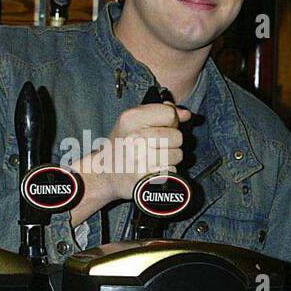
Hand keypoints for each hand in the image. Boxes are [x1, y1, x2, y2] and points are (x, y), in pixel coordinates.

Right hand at [70, 101, 190, 222]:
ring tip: (153, 158)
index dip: (171, 121)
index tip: (161, 127)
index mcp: (131, 119)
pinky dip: (166, 171)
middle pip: (177, 136)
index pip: (170, 114)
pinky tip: (152, 169)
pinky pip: (172, 171)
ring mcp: (141, 159)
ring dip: (170, 158)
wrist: (105, 174)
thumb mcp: (133, 121)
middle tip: (155, 146)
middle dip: (171, 141)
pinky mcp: (147, 177)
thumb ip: (160, 112)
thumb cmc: (122, 145)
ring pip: (178, 155)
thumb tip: (186, 114)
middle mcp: (135, 138)